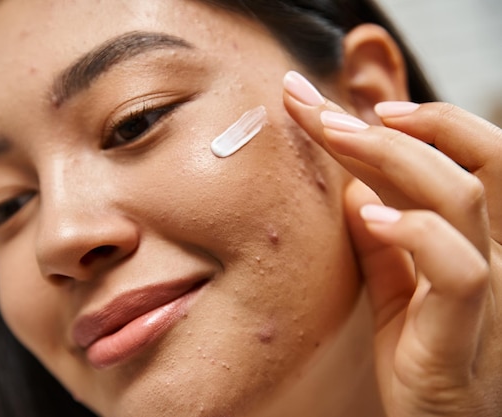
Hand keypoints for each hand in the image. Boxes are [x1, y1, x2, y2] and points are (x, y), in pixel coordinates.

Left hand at [282, 71, 501, 416]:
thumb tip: (354, 190)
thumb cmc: (425, 355)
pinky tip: (369, 216)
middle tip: (324, 109)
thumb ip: (383, 241)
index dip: (392, 120)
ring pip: (463, 197)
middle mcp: (493, 251)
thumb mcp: (398, 288)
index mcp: (474, 237)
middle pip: (466, 158)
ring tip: (340, 137)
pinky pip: (460, 271)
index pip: (443, 157)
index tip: (320, 102)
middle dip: (394, 123)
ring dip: (395, 158)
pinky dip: (415, 233)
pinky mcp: (467, 332)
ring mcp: (490, 288)